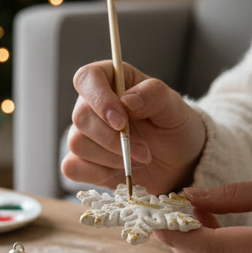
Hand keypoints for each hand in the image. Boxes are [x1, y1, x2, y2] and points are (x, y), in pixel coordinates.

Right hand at [61, 61, 206, 194]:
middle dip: (112, 139)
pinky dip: (98, 173)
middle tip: (144, 151)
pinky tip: (121, 171)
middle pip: (81, 116)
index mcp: (113, 80)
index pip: (87, 78)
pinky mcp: (83, 161)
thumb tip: (127, 100)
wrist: (178, 163)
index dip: (99, 99)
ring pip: (77, 143)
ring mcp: (86, 134)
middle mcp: (93, 104)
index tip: (121, 122)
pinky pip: (73, 167)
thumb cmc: (175, 128)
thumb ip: (154, 96)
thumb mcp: (175, 108)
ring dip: (111, 158)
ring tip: (139, 160)